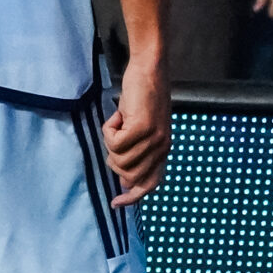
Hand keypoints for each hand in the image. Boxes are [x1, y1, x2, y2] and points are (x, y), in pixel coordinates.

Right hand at [101, 56, 169, 204]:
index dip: (133, 197)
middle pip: (127, 173)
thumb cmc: (143, 96)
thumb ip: (137, 153)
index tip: (115, 203)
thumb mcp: (142, 128)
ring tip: (118, 122)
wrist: (149, 69)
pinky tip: (118, 115)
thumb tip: (124, 180)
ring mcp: (153, 139)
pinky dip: (108, 129)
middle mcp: (161, 148)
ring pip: (118, 158)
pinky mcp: (141, 128)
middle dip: (113, 158)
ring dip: (110, 140)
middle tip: (115, 135)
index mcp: (163, 150)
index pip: (151, 183)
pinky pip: (114, 142)